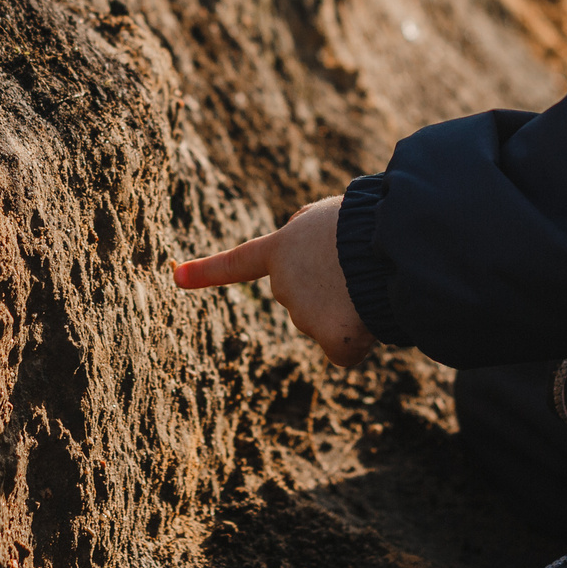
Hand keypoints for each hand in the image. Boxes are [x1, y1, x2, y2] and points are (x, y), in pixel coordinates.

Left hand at [173, 194, 376, 366]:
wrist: (390, 240)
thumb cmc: (370, 219)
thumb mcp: (332, 217)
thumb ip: (315, 245)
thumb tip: (331, 282)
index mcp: (283, 247)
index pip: (240, 262)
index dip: (208, 270)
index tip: (177, 277)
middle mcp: (284, 284)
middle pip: (307, 300)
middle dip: (332, 292)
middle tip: (359, 266)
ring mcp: (304, 316)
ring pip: (331, 323)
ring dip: (352, 309)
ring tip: (372, 279)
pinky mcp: (331, 341)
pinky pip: (347, 350)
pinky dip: (362, 340)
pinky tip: (373, 314)